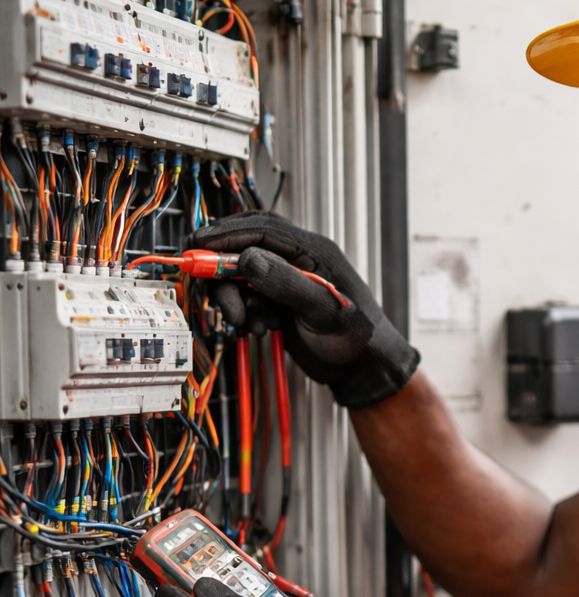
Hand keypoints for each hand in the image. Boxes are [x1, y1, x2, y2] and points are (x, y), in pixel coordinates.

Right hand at [192, 213, 418, 408]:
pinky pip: (249, 296)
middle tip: (211, 290)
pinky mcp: (280, 299)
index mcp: (313, 250)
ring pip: (243, 275)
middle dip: (223, 269)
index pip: (261, 229)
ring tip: (247, 323)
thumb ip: (285, 282)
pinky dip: (246, 311)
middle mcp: (298, 259)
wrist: (363, 368)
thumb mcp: (320, 310)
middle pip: (246, 246)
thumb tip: (247, 258)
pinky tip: (261, 328)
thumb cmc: (356, 337)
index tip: (197, 247)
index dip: (225, 235)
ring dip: (235, 298)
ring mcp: (287, 279)